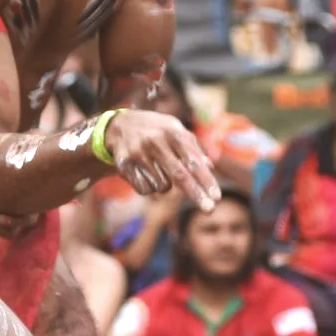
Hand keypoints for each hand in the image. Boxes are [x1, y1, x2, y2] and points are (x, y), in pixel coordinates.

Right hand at [104, 109, 220, 205]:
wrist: (119, 125)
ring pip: (162, 186)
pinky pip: (145, 189)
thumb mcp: (176, 132)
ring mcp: (138, 153)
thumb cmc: (157, 131)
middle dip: (196, 194)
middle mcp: (155, 141)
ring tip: (159, 169)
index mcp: (173, 131)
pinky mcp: (124, 164)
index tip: (216, 197)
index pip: (193, 161)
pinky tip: (145, 173)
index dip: (206, 180)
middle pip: (179, 176)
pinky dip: (150, 187)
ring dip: (166, 185)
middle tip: (210, 210)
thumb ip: (193, 148)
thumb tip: (209, 167)